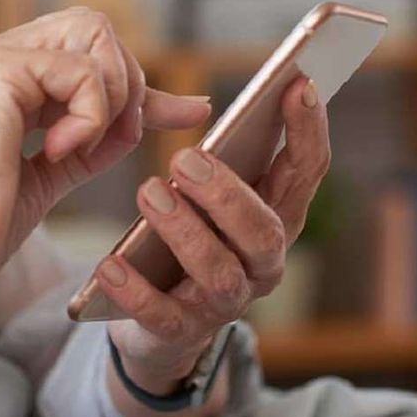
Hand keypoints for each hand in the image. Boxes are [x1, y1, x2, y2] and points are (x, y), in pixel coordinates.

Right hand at [0, 7, 209, 296]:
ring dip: (112, 95)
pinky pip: (83, 70)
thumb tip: (138, 123)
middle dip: (127, 82)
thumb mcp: (44, 181)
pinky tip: (59, 152)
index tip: (190, 112)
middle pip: (93, 29)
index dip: (139, 86)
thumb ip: (86, 146)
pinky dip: (91, 114)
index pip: (84, 59)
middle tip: (118, 137)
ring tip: (83, 148)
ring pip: (94, 35)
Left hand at [98, 76, 329, 395]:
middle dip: (226, 193)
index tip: (297, 85)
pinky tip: (109, 265)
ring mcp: (225, 302)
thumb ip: (205, 156)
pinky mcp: (180, 332)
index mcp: (274, 218)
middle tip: (184, 158)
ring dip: (184, 232)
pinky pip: (162, 315)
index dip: (307, 130)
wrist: (156, 324)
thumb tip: (198, 103)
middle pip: (263, 230)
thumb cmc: (182, 240)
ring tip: (148, 192)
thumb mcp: (197, 195)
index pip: (304, 172)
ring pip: (219, 272)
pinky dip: (136, 291)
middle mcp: (262, 263)